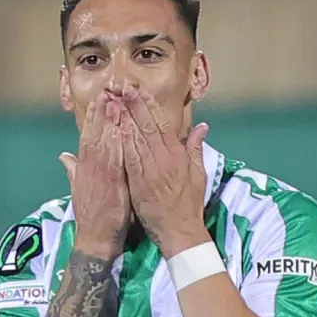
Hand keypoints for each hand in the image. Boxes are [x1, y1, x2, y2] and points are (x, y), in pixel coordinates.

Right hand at [59, 92, 130, 258]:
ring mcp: (99, 175)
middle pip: (94, 134)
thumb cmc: (93, 215)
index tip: (99, 98)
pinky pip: (114, 160)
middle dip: (100, 112)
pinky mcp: (109, 184)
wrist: (95, 239)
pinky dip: (116, 144)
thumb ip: (73, 170)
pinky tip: (120, 130)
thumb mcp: (80, 189)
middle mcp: (90, 168)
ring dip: (108, 122)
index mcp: (85, 167)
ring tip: (113, 101)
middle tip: (106, 89)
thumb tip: (63, 156)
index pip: (88, 136)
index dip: (93, 117)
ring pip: (103, 143)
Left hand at [120, 83, 209, 257]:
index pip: (162, 123)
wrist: (180, 231)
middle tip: (123, 86)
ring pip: (137, 138)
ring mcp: (151, 170)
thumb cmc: (189, 204)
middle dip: (134, 104)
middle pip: (148, 125)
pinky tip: (114, 128)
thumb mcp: (198, 173)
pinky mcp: (140, 182)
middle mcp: (165, 158)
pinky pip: (130, 158)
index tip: (138, 89)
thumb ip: (196, 148)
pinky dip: (123, 141)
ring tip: (114, 100)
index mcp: (178, 154)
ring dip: (125, 117)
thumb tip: (202, 126)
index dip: (149, 105)